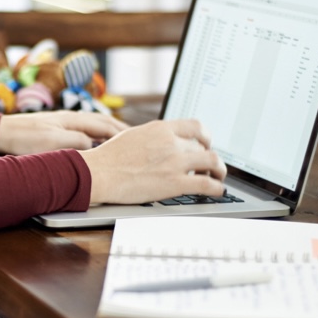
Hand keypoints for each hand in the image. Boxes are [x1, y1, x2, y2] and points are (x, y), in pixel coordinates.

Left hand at [0, 110, 127, 154]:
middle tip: (137, 138)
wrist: (1, 134)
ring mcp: (63, 122)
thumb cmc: (25, 138)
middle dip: (120, 130)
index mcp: (73, 119)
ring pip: (94, 126)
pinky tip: (96, 143)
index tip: (138, 140)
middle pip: (102, 123)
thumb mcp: (54, 142)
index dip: (123, 133)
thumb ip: (78, 141)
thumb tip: (96, 144)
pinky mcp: (56, 129)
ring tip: (122, 140)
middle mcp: (70, 118)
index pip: (105, 125)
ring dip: (109, 132)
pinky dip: (96, 135)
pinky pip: (84, 131)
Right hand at [78, 119, 225, 204]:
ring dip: (219, 170)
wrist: (99, 173)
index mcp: (160, 128)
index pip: (195, 126)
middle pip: (204, 147)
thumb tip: (163, 141)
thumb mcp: (133, 135)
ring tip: (218, 177)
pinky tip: (218, 191)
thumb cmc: (109, 157)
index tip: (206, 143)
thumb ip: (153, 136)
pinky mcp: (174, 183)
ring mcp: (174, 162)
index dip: (206, 136)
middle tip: (211, 166)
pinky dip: (218, 188)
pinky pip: (207, 184)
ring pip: (212, 162)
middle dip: (211, 157)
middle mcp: (171, 142)